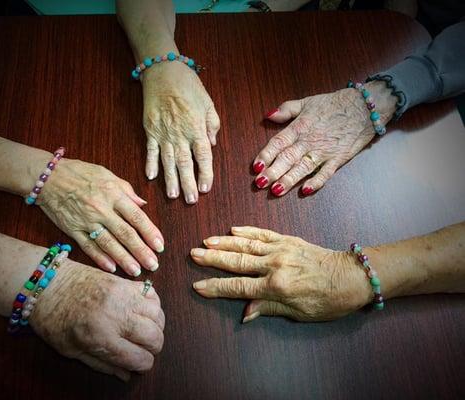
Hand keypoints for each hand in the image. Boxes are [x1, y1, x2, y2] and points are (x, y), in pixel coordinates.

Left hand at [30, 260, 164, 380]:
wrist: (46, 283)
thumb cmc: (52, 318)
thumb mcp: (71, 350)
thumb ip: (102, 364)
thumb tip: (126, 375)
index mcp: (101, 337)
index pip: (139, 358)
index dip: (143, 366)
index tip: (138, 365)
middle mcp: (117, 315)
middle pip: (154, 337)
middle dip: (153, 349)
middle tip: (142, 349)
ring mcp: (123, 295)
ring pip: (158, 314)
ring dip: (156, 326)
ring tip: (144, 331)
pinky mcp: (124, 281)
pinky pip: (152, 294)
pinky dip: (153, 305)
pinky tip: (141, 312)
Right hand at [39, 158, 163, 275]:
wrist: (48, 177)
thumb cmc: (80, 173)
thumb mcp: (107, 174)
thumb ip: (127, 190)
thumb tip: (142, 205)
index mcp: (113, 194)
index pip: (136, 217)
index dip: (150, 232)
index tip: (160, 245)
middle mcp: (101, 209)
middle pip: (125, 233)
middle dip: (141, 251)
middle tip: (153, 264)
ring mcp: (86, 221)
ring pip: (108, 243)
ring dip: (123, 259)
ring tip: (136, 271)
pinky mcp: (72, 230)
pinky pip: (88, 246)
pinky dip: (100, 258)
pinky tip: (111, 268)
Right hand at [141, 61, 219, 203]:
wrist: (163, 71)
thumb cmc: (188, 86)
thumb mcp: (208, 103)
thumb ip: (212, 125)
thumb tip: (211, 145)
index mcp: (196, 127)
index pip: (203, 156)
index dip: (205, 174)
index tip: (205, 189)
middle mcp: (180, 133)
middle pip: (185, 164)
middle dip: (188, 183)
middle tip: (190, 201)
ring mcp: (163, 133)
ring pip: (168, 161)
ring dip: (170, 180)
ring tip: (173, 196)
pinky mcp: (150, 129)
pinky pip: (150, 150)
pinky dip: (150, 164)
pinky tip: (150, 177)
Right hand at [190, 226, 371, 321]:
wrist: (352, 276)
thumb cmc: (328, 300)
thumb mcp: (298, 313)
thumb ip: (269, 308)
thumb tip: (245, 313)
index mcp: (276, 287)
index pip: (238, 287)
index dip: (216, 287)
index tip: (198, 285)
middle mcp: (274, 265)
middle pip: (236, 261)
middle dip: (212, 259)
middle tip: (193, 254)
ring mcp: (281, 249)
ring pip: (246, 245)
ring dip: (224, 243)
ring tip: (205, 241)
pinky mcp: (288, 240)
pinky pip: (263, 234)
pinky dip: (247, 231)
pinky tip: (233, 230)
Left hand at [253, 81, 396, 195]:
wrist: (365, 106)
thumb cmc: (334, 104)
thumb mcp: (307, 102)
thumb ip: (286, 109)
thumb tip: (268, 115)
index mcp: (300, 127)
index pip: (278, 143)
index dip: (266, 155)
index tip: (255, 166)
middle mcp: (309, 141)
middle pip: (288, 158)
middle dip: (272, 171)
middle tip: (260, 183)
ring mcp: (324, 151)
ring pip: (303, 168)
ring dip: (289, 180)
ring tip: (276, 190)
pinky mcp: (338, 159)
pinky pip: (325, 173)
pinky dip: (316, 182)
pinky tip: (305, 191)